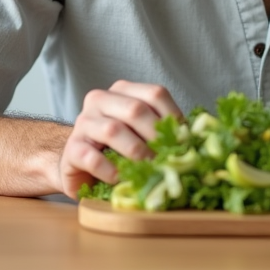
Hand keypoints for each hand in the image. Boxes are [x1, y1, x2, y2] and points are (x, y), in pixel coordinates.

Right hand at [58, 80, 182, 199]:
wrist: (79, 165)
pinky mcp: (72, 149)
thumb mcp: (141, 133)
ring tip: (149, 169)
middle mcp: (100, 100)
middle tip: (168, 158)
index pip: (155, 93)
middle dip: (156, 136)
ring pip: (113, 130)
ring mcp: (83, 122)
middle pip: (135, 110)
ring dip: (137, 152)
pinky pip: (93, 158)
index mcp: (122, 91)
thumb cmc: (117, 148)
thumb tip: (197, 140)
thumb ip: (163, 130)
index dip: (174, 116)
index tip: (185, 140)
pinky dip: (111, 170)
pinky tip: (121, 179)